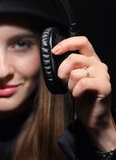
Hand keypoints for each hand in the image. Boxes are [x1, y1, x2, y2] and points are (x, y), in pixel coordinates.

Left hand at [52, 36, 114, 150]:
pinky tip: (77, 95)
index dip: (67, 43)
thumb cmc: (80, 96)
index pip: (82, 41)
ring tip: (74, 91)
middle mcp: (98, 64)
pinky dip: (75, 91)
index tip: (55, 51)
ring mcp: (103, 75)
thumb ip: (66, 66)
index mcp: (90, 59)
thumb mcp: (69, 78)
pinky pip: (83, 83)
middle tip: (64, 82)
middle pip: (74, 58)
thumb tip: (55, 55)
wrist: (92, 117)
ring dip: (69, 84)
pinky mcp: (105, 86)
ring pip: (76, 72)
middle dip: (62, 71)